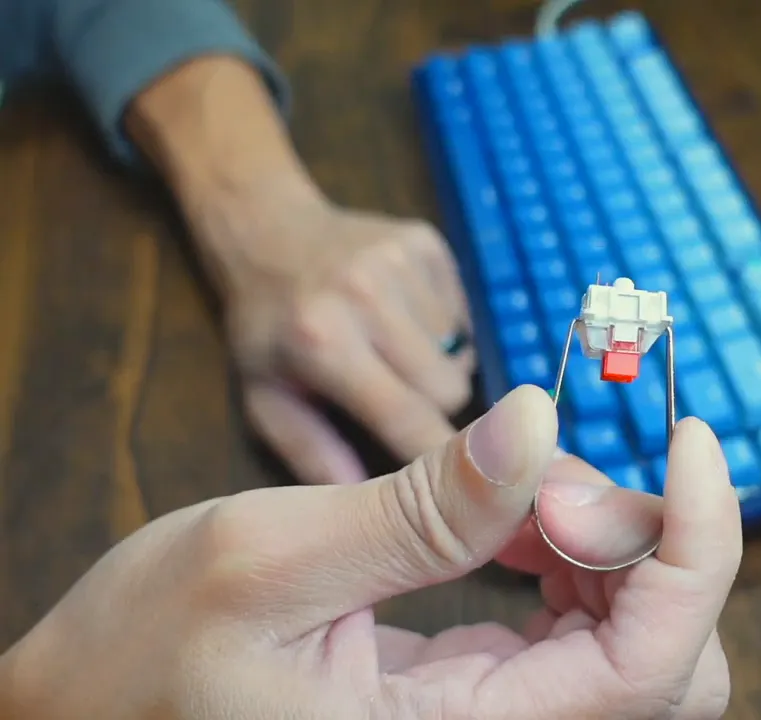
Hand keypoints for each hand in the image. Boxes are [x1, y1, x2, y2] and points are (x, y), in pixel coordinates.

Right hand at [0, 386, 741, 718]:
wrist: (92, 709)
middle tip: (549, 471)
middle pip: (668, 660)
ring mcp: (496, 719)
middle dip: (643, 540)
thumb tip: (539, 422)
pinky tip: (508, 515)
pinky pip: (577, 625)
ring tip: (515, 487)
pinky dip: (565, 551)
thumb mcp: (265, 561)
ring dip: (600, 538)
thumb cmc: (143, 656)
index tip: (689, 442)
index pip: (653, 669)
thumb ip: (420, 507)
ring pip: (632, 637)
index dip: (698, 547)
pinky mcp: (483, 690)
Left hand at [217, 196, 476, 485]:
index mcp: (323, 344)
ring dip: (439, 366)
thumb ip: (316, 456)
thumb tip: (369, 524)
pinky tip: (406, 321)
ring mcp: (401, 262)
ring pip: (463, 351)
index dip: (443, 464)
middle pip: (451, 390)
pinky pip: (465, 311)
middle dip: (436, 410)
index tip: (463, 495)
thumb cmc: (266, 330)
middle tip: (400, 403)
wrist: (265, 231)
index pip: (410, 421)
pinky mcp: (426, 243)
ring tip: (396, 355)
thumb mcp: (267, 401)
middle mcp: (366, 296)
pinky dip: (445, 329)